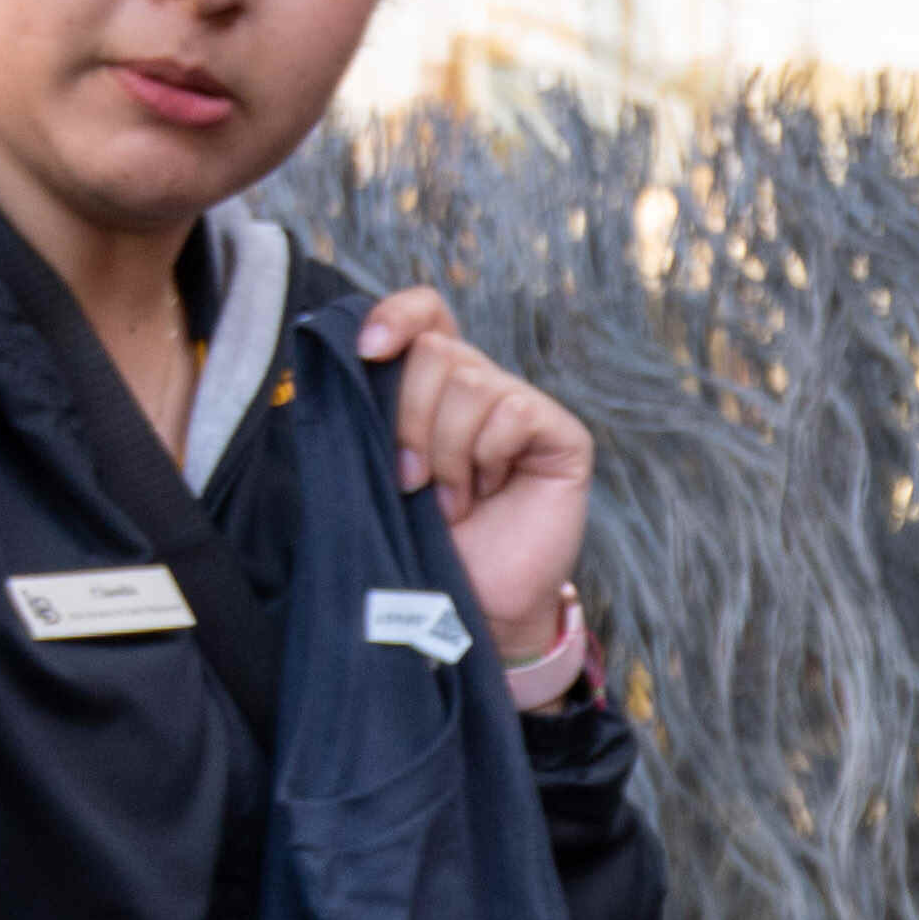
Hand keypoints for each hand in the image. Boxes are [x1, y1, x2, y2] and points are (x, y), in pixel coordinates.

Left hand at [359, 288, 600, 705]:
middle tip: (410, 480)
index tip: (365, 352)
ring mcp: (524, 408)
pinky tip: (490, 493)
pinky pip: (513, 411)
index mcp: (438, 386)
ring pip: (470, 382)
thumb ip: (377, 409)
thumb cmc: (426, 543)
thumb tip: (356, 353)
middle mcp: (482, 386)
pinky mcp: (562, 435)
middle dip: (408, 417)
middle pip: (436, 350)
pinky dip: (487, 456)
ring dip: (446, 451)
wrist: (470, 608)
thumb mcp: (384, 467)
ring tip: (453, 500)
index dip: (395, 315)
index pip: (426, 311)